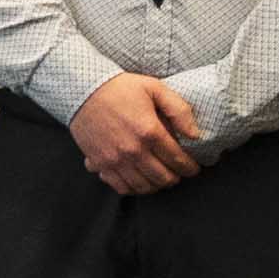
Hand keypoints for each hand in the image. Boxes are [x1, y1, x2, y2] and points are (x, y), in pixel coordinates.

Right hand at [72, 72, 201, 193]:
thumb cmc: (120, 88)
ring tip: (162, 178)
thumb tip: (195, 135)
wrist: (83, 91)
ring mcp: (115, 160)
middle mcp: (133, 150)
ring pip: (144, 186)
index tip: (193, 168)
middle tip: (179, 173)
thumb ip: (179, 110)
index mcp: (149, 131)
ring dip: (157, 185)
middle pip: (163, 177)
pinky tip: (140, 181)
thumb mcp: (155, 88)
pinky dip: (134, 189)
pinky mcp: (101, 164)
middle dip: (176, 178)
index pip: (177, 159)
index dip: (190, 167)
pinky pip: (121, 187)